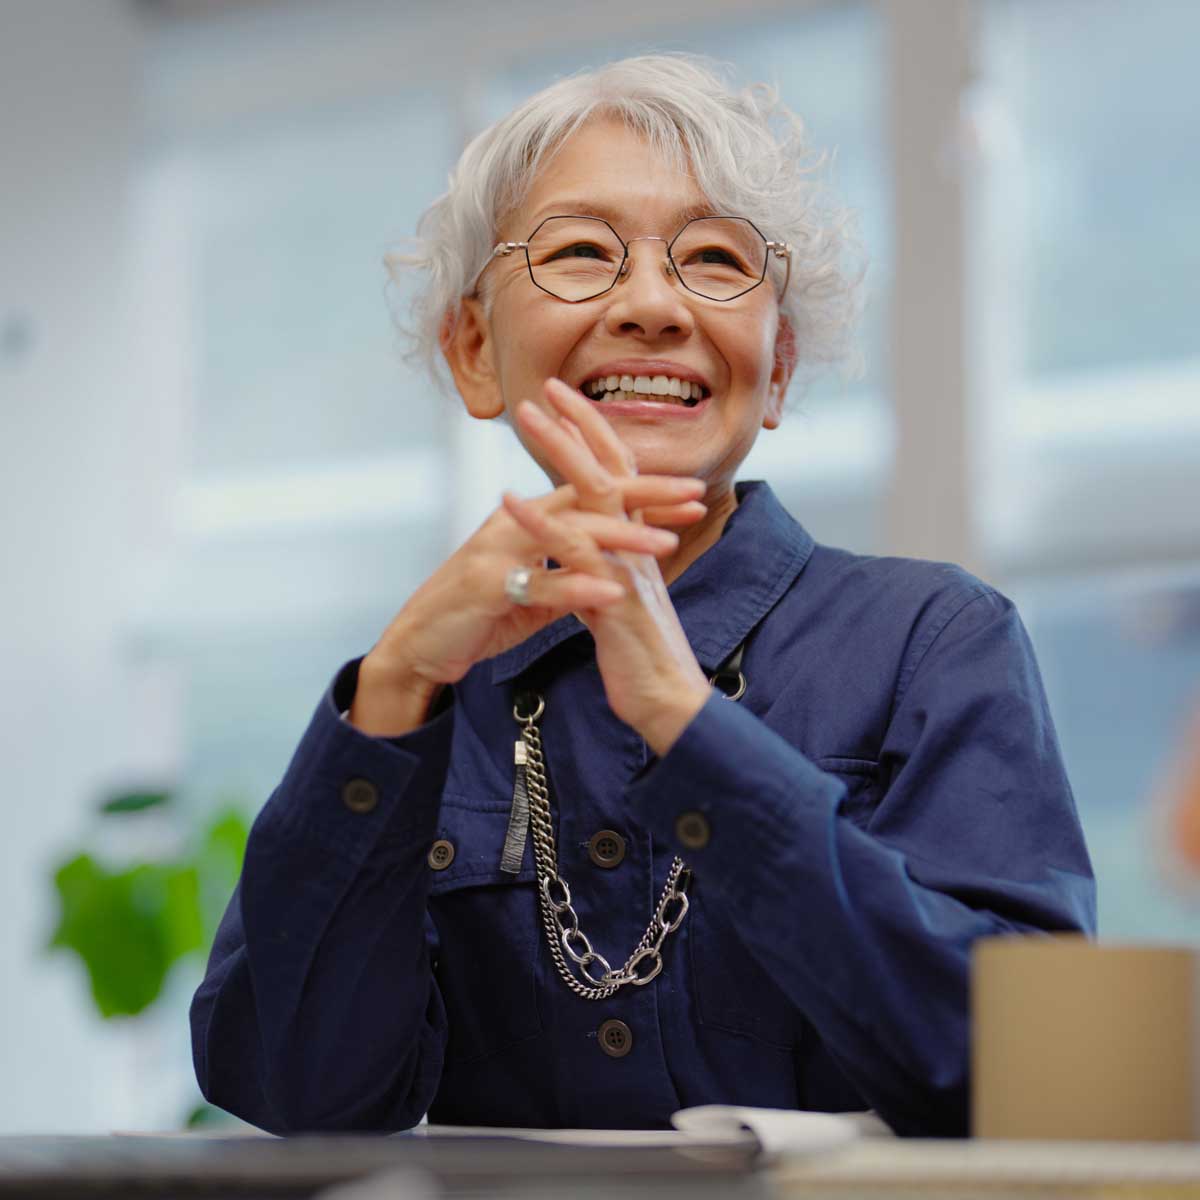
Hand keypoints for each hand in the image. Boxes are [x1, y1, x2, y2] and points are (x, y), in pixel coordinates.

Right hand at [351, 471, 705, 736]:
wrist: (419, 643)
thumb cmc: (476, 613)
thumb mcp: (531, 590)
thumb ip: (567, 574)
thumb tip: (609, 575)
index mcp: (529, 519)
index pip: (593, 492)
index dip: (643, 491)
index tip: (692, 493)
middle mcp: (515, 523)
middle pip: (588, 498)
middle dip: (646, 498)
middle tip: (694, 497)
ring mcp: (499, 551)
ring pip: (568, 536)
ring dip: (620, 539)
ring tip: (665, 546)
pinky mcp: (486, 586)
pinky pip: (539, 585)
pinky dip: (576, 589)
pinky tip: (611, 593)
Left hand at [504, 381, 713, 754]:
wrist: (670, 704)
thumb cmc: (643, 659)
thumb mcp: (621, 604)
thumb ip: (603, 571)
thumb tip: (582, 554)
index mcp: (638, 546)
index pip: (619, 476)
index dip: (595, 437)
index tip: (569, 404)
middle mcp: (638, 546)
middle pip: (611, 469)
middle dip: (580, 424)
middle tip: (547, 387)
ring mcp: (628, 567)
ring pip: (596, 495)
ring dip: (560, 451)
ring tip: (529, 417)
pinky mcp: (614, 598)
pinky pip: (574, 552)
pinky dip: (539, 523)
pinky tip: (509, 501)